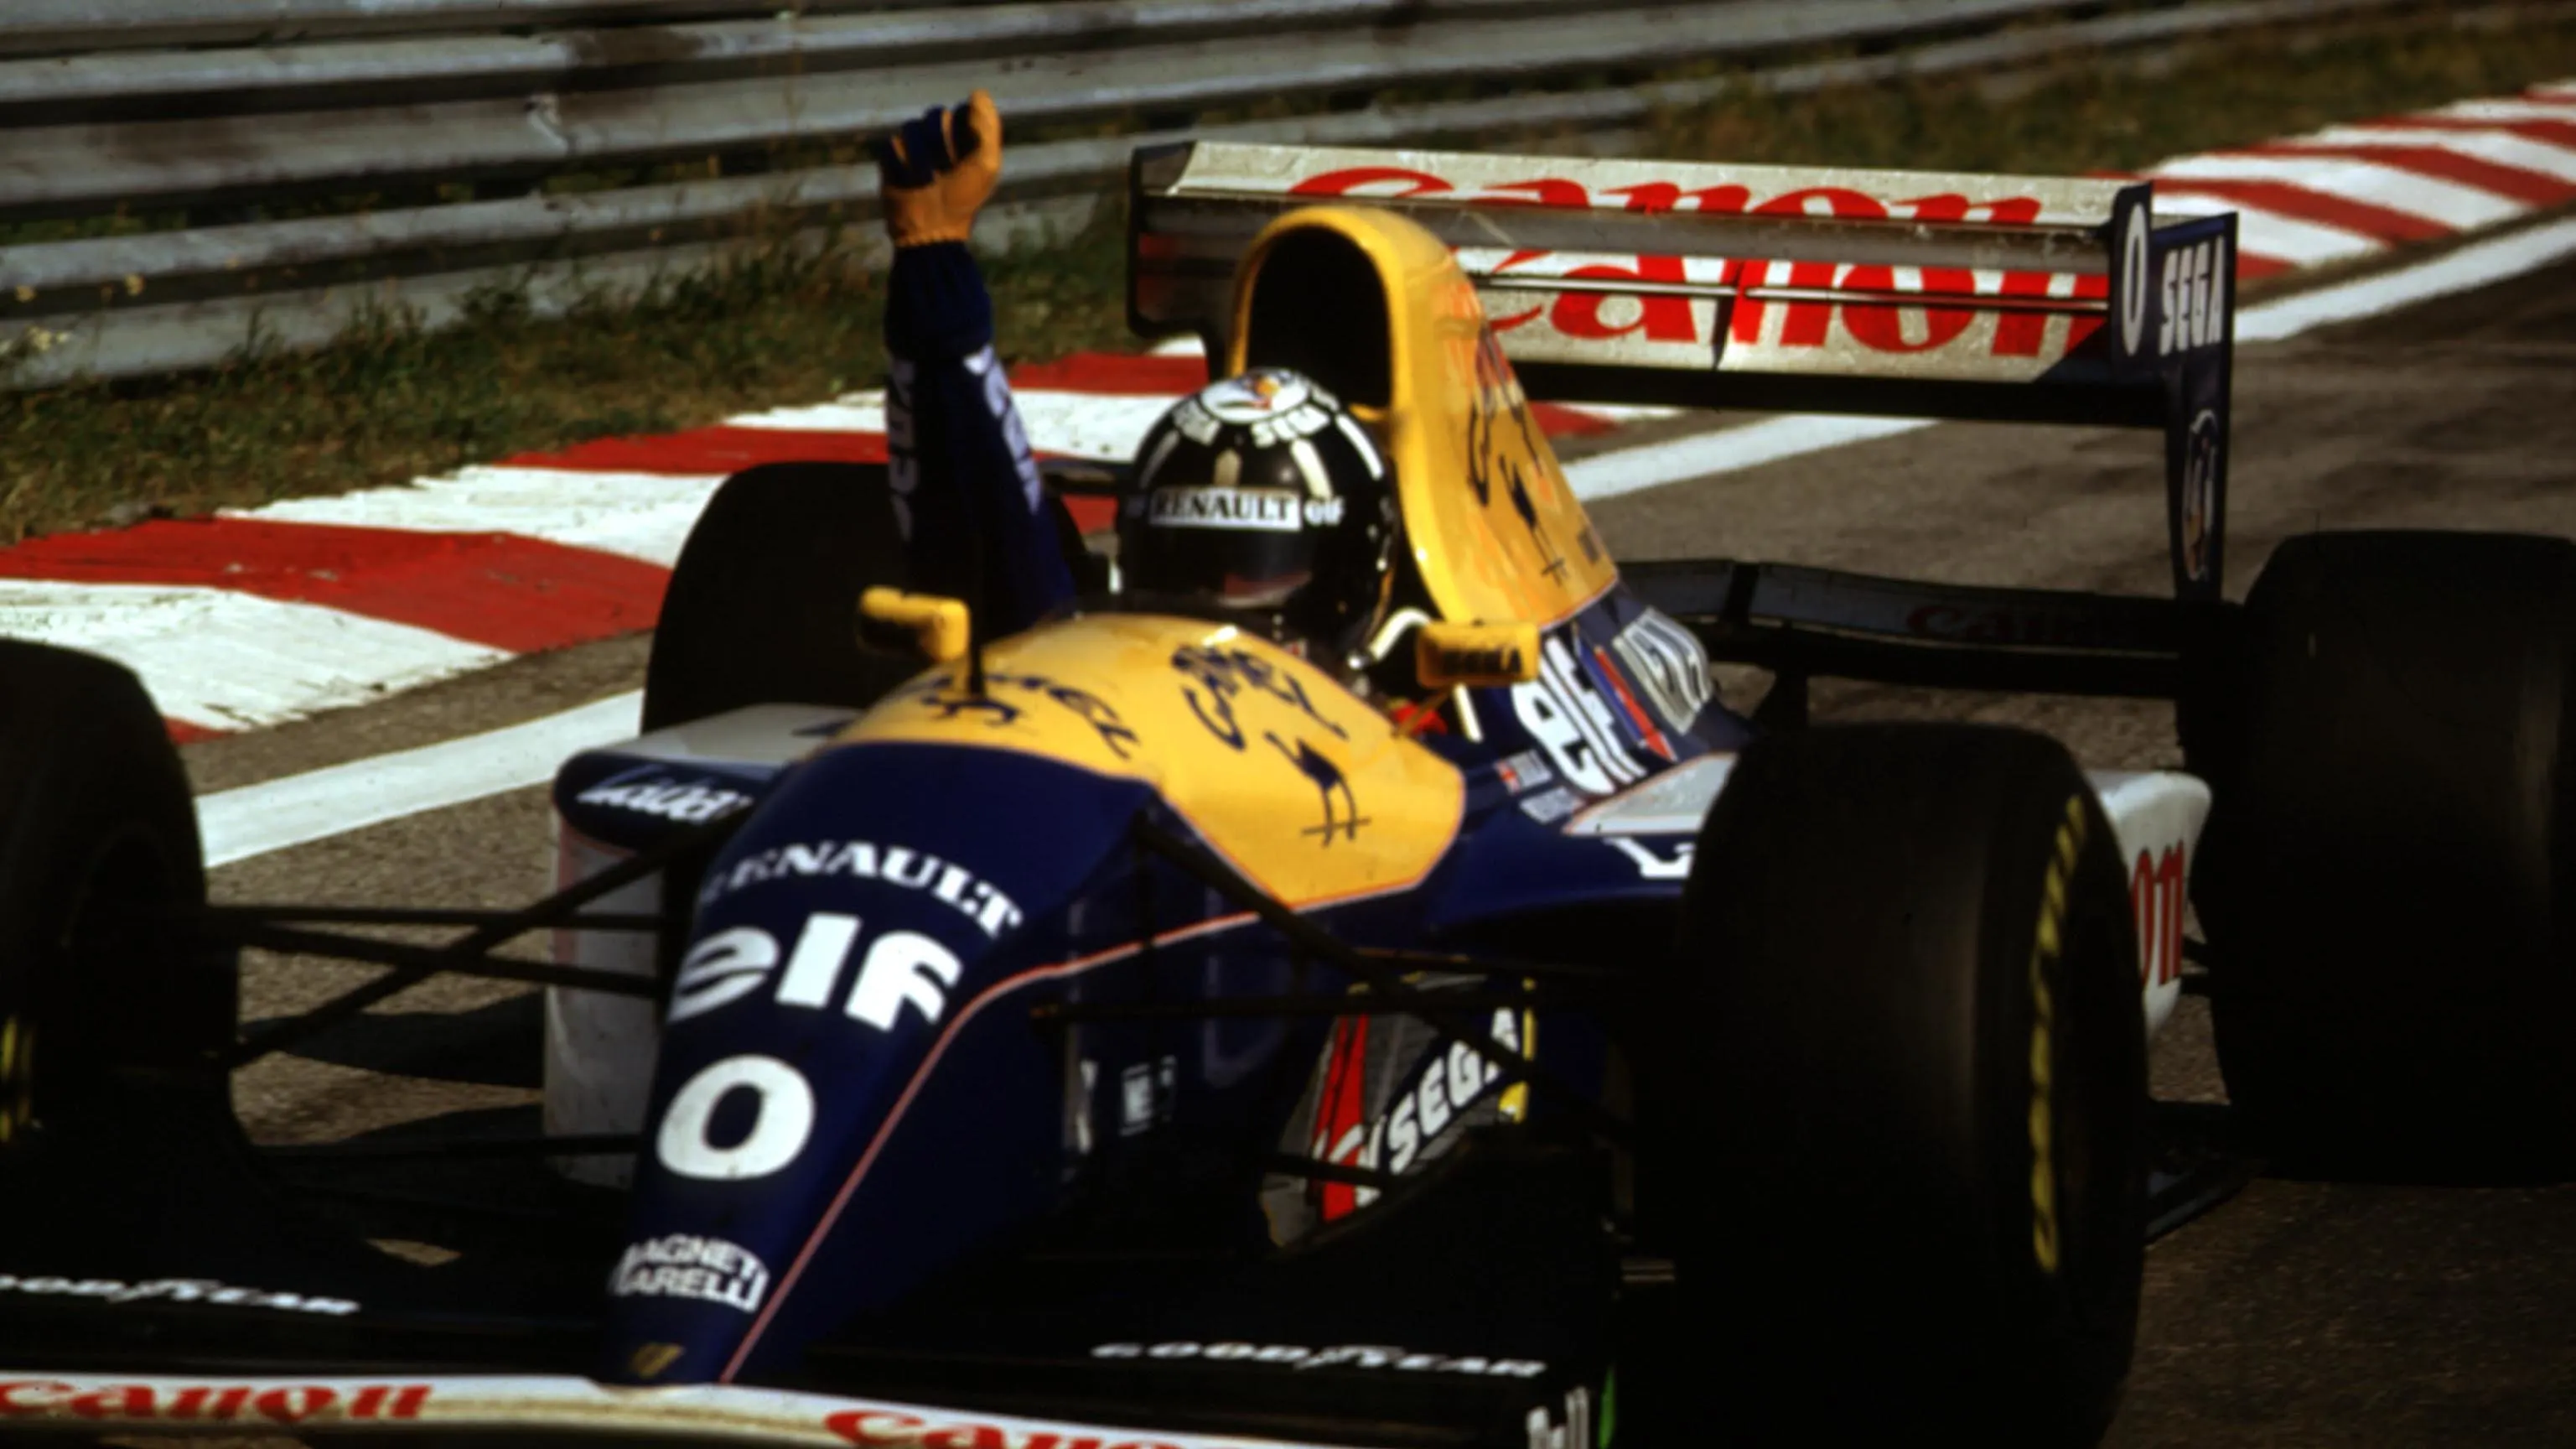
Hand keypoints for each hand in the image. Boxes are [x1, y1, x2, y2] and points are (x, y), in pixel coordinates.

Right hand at [872, 90, 1001, 247]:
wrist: (931, 229)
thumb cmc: (963, 200)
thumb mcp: (986, 166)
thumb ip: (988, 129)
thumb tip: (977, 93)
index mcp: (964, 138)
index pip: (961, 110)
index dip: (963, 130)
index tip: (966, 153)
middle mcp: (939, 137)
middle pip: (936, 114)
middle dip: (942, 144)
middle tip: (945, 170)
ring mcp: (913, 146)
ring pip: (912, 127)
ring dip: (921, 157)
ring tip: (926, 180)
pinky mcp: (891, 157)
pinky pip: (892, 144)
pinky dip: (902, 164)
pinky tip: (908, 181)